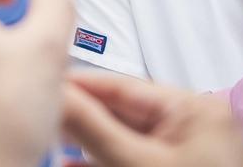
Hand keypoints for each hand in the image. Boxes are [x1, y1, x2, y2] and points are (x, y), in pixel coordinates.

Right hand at [63, 72, 242, 166]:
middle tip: (44, 113)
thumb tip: (58, 96)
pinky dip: (104, 163)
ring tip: (53, 139)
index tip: (45, 83)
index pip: (124, 85)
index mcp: (198, 110)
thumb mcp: (134, 164)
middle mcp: (198, 126)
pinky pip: (134, 159)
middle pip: (123, 111)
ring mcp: (190, 153)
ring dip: (88, 143)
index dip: (81, 85)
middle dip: (83, 118)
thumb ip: (92, 127)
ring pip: (125, 138)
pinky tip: (72, 165)